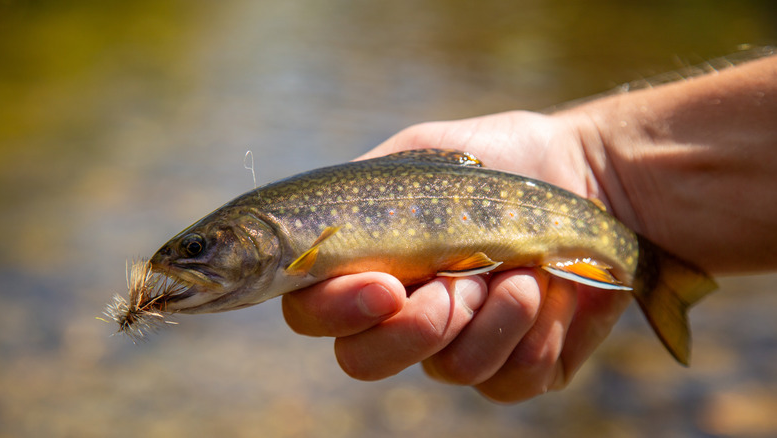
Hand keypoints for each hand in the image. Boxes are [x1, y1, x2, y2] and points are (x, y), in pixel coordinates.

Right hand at [282, 111, 632, 402]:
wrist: (587, 174)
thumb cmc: (500, 162)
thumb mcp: (422, 155)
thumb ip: (364, 191)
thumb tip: (322, 230)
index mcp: (370, 268)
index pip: (314, 312)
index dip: (336, 311)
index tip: (387, 286)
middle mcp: (405, 318)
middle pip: (364, 361)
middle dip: (416, 327)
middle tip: (461, 283)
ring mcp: (460, 347)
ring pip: (449, 369)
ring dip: (492, 317)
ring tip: (524, 271)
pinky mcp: (517, 367)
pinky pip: (508, 381)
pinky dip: (536, 333)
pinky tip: (554, 292)